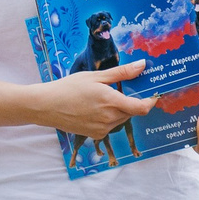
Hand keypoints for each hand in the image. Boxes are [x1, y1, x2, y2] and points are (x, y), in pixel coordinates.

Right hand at [35, 60, 155, 137]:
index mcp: (111, 101)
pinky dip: (108, 118)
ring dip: (118, 110)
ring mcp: (103, 128)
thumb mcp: (95, 76)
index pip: (142, 107)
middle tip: (116, 91)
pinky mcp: (96, 134)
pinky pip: (110, 126)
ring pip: (121, 119)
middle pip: (131, 112)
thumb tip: (142, 65)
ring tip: (99, 100)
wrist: (45, 106)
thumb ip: (121, 73)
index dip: (150, 102)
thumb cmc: (68, 87)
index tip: (153, 95)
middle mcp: (109, 118)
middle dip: (129, 102)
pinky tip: (93, 109)